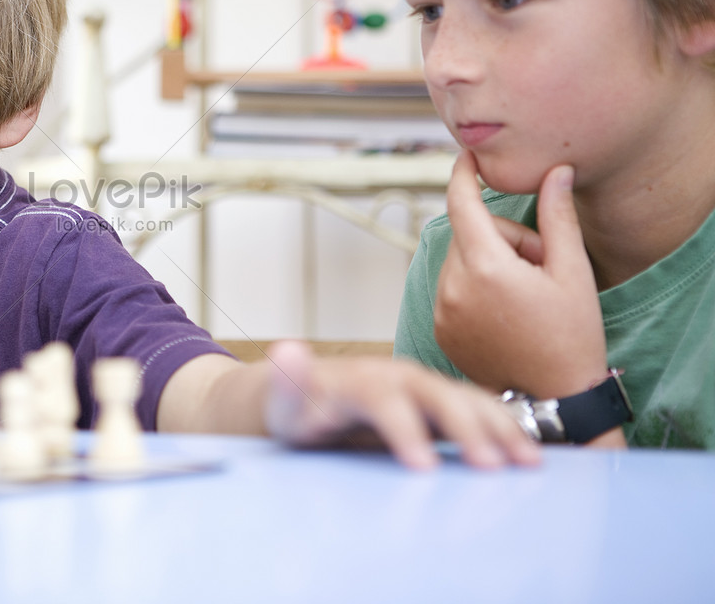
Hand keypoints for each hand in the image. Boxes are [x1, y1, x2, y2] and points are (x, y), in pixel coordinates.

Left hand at [264, 341, 539, 469]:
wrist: (313, 399)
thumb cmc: (299, 410)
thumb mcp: (286, 402)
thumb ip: (288, 382)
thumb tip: (286, 350)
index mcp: (361, 379)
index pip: (385, 399)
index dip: (404, 430)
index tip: (423, 467)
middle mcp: (399, 377)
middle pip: (437, 396)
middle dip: (465, 428)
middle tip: (490, 467)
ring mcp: (425, 388)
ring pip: (468, 400)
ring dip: (499, 428)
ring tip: (527, 462)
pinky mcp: (442, 404)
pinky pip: (480, 412)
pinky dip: (507, 430)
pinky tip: (530, 456)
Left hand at [434, 151, 606, 397]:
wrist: (555, 400)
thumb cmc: (571, 337)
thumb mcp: (573, 273)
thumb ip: (557, 218)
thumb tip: (555, 172)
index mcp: (485, 268)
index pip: (461, 204)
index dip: (463, 175)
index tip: (467, 157)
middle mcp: (453, 287)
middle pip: (469, 233)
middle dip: (503, 236)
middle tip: (541, 264)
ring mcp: (442, 310)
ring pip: (461, 260)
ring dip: (489, 261)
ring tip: (525, 293)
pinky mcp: (440, 329)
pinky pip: (453, 287)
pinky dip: (475, 286)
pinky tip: (507, 311)